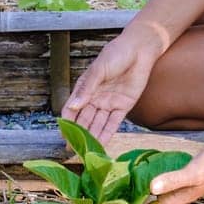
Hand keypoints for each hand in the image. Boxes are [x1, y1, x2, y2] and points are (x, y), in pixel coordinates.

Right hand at [61, 25, 166, 146]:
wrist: (140, 49)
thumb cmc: (116, 54)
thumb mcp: (99, 69)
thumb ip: (87, 88)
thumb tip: (73, 106)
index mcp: (85, 88)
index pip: (72, 109)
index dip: (67, 123)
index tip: (64, 137)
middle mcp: (95, 98)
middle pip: (84, 120)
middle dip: (79, 135)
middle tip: (74, 152)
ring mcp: (109, 103)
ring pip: (98, 124)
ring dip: (92, 137)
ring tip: (87, 153)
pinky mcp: (123, 106)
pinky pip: (113, 123)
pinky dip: (107, 134)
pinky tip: (101, 145)